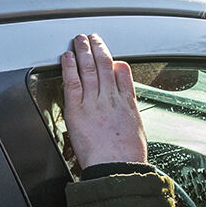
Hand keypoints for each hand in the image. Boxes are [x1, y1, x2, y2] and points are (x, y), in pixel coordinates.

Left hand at [60, 34, 147, 169]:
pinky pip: (72, 83)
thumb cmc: (127, 157)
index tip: (110, 56)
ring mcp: (94, 102)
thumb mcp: (138, 130)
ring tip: (80, 39)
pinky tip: (67, 57)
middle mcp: (111, 98)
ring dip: (84, 51)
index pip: (122, 75)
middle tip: (93, 38)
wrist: (117, 168)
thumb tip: (128, 102)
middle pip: (105, 66)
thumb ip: (131, 110)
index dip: (114, 62)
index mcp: (127, 104)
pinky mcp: (77, 110)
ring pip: (89, 69)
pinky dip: (69, 68)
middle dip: (98, 49)